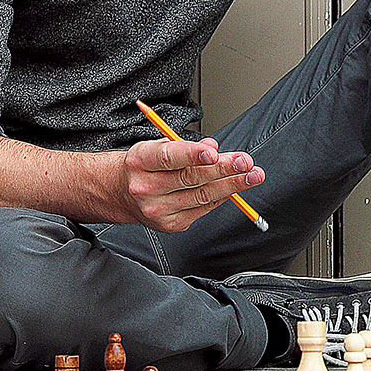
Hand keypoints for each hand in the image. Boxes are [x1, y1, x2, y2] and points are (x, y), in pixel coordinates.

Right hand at [117, 137, 263, 231]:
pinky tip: (232, 189)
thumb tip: (213, 148)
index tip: (214, 153)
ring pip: (201, 196)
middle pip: (190, 178)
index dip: (193, 155)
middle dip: (223, 169)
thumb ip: (185, 146)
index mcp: (140, 162)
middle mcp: (146, 188)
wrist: (119, 192)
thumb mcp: (157, 146)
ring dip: (231, 185)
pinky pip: (202, 209)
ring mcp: (157, 210)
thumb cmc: (143, 166)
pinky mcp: (169, 224)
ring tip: (251, 175)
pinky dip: (219, 197)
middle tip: (245, 162)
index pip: (169, 157)